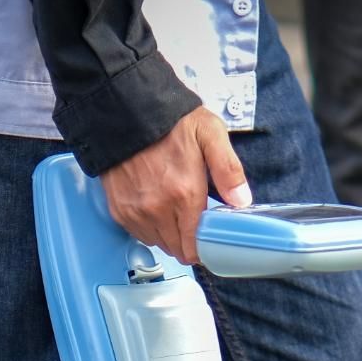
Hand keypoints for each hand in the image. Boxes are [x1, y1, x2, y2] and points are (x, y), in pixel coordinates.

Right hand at [100, 106, 252, 264]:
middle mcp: (157, 209)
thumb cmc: (169, 122)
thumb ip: (228, 170)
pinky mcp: (120, 210)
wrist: (127, 110)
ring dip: (169, 234)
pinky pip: (140, 234)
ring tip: (173, 207)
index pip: (195, 248)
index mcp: (184, 195)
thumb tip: (241, 201)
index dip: (204, 246)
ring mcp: (136, 212)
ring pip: (158, 244)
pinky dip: (149, 226)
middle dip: (188, 240)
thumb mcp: (210, 134)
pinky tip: (155, 205)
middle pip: (178, 250)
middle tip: (193, 217)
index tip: (208, 234)